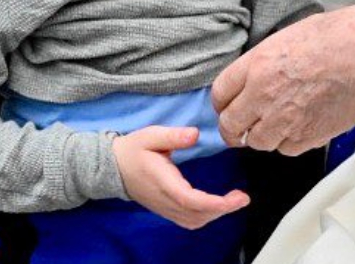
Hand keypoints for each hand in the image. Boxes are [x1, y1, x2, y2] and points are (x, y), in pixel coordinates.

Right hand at [112, 126, 249, 228]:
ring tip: (234, 201)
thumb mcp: (151, 135)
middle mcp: (165, 200)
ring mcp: (165, 208)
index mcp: (163, 182)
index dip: (215, 202)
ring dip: (215, 214)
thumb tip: (195, 134)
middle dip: (222, 209)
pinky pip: (188, 221)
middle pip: (196, 215)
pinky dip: (206, 216)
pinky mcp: (166, 209)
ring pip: (193, 221)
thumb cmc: (133, 150)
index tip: (237, 197)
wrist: (112, 167)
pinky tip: (218, 206)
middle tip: (242, 198)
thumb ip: (173, 135)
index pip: (191, 200)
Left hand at [211, 6, 354, 155]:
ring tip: (279, 122)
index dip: (223, 101)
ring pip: (258, 142)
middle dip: (235, 126)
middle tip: (243, 125)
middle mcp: (264, 96)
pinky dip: (289, 142)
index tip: (228, 104)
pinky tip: (302, 125)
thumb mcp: (296, 32)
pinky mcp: (308, 138)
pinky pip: (286, 149)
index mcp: (258, 64)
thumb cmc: (346, 36)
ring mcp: (285, 121)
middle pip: (231, 126)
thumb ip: (271, 56)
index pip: (220, 93)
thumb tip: (263, 67)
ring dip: (264, 135)